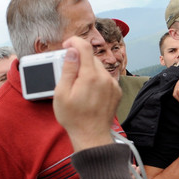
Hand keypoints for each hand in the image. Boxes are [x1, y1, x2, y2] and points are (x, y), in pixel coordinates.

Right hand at [53, 36, 120, 150]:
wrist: (92, 136)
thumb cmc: (74, 118)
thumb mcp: (61, 94)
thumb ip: (67, 70)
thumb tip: (72, 51)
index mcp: (90, 76)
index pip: (84, 47)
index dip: (74, 42)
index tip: (66, 45)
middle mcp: (105, 78)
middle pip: (91, 57)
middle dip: (79, 59)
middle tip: (68, 71)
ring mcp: (112, 85)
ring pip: (99, 67)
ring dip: (88, 70)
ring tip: (78, 85)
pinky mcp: (116, 92)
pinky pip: (105, 78)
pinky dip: (96, 79)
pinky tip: (89, 92)